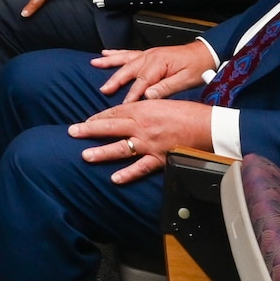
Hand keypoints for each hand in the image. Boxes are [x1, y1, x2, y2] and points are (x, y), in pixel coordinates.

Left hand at [71, 98, 215, 183]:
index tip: (85, 121)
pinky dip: (127, 173)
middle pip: (110, 127)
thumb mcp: (160, 102)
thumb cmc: (187, 112)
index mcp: (141, 109)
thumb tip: (129, 110)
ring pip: (120, 147)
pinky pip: (141, 167)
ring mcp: (149, 143)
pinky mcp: (159, 158)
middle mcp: (141, 126)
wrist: (207, 126)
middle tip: (72, 132)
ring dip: (101, 152)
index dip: (98, 117)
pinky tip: (114, 178)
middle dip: (89, 129)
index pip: (114, 112)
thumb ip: (143, 107)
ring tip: (85, 155)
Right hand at [94, 42, 217, 103]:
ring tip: (95, 63)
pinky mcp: (149, 54)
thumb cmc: (197, 67)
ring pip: (125, 59)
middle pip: (128, 70)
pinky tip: (107, 53)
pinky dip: (117, 53)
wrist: (205, 53)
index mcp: (159, 64)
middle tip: (104, 89)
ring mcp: (148, 54)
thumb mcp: (185, 80)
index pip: (141, 82)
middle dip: (115, 80)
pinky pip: (129, 53)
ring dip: (109, 62)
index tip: (124, 105)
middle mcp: (150, 57)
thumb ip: (166, 88)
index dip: (132, 95)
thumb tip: (149, 95)